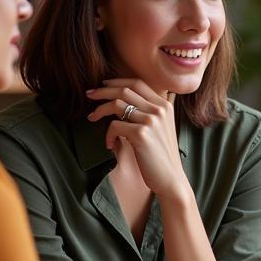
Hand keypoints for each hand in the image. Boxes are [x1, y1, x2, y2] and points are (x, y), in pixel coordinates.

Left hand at [86, 78, 188, 201]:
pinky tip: (109, 144)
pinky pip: (114, 126)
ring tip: (92, 117)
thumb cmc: (161, 156)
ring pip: (117, 104)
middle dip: (103, 91)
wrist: (171, 179)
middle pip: (125, 90)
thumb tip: (122, 101)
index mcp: (165, 106)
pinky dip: (107, 134)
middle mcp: (159, 110)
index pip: (137, 83)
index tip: (103, 85)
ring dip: (100, 110)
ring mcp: (151, 121)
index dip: (117, 82)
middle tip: (89, 95)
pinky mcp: (141, 134)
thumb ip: (148, 113)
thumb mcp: (160, 129)